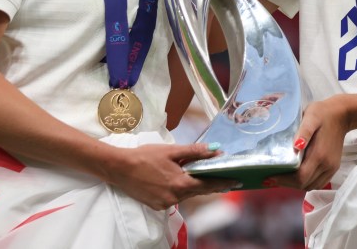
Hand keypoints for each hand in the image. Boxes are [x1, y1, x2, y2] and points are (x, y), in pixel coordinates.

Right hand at [107, 142, 238, 209]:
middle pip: (198, 190)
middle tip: (227, 180)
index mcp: (180, 183)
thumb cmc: (145, 156)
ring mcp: (165, 203)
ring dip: (194, 186)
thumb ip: (194, 152)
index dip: (223, 182)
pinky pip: (175, 197)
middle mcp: (175, 197)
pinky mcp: (157, 205)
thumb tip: (215, 151)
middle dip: (212, 184)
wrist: (119, 168)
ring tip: (202, 175)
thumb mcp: (172, 151)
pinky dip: (180, 189)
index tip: (237, 181)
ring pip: (186, 194)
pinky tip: (178, 180)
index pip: (208, 184)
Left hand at [269, 95, 350, 190]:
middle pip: (304, 185)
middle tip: (272, 177)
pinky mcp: (333, 168)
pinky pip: (318, 183)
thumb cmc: (323, 114)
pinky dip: (306, 183)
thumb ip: (304, 132)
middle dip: (287, 183)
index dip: (284, 180)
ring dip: (296, 185)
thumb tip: (296, 147)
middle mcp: (326, 165)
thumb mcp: (311, 117)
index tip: (269, 177)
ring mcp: (331, 168)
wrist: (342, 115)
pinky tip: (297, 175)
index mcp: (319, 154)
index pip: (300, 177)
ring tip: (283, 177)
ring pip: (311, 186)